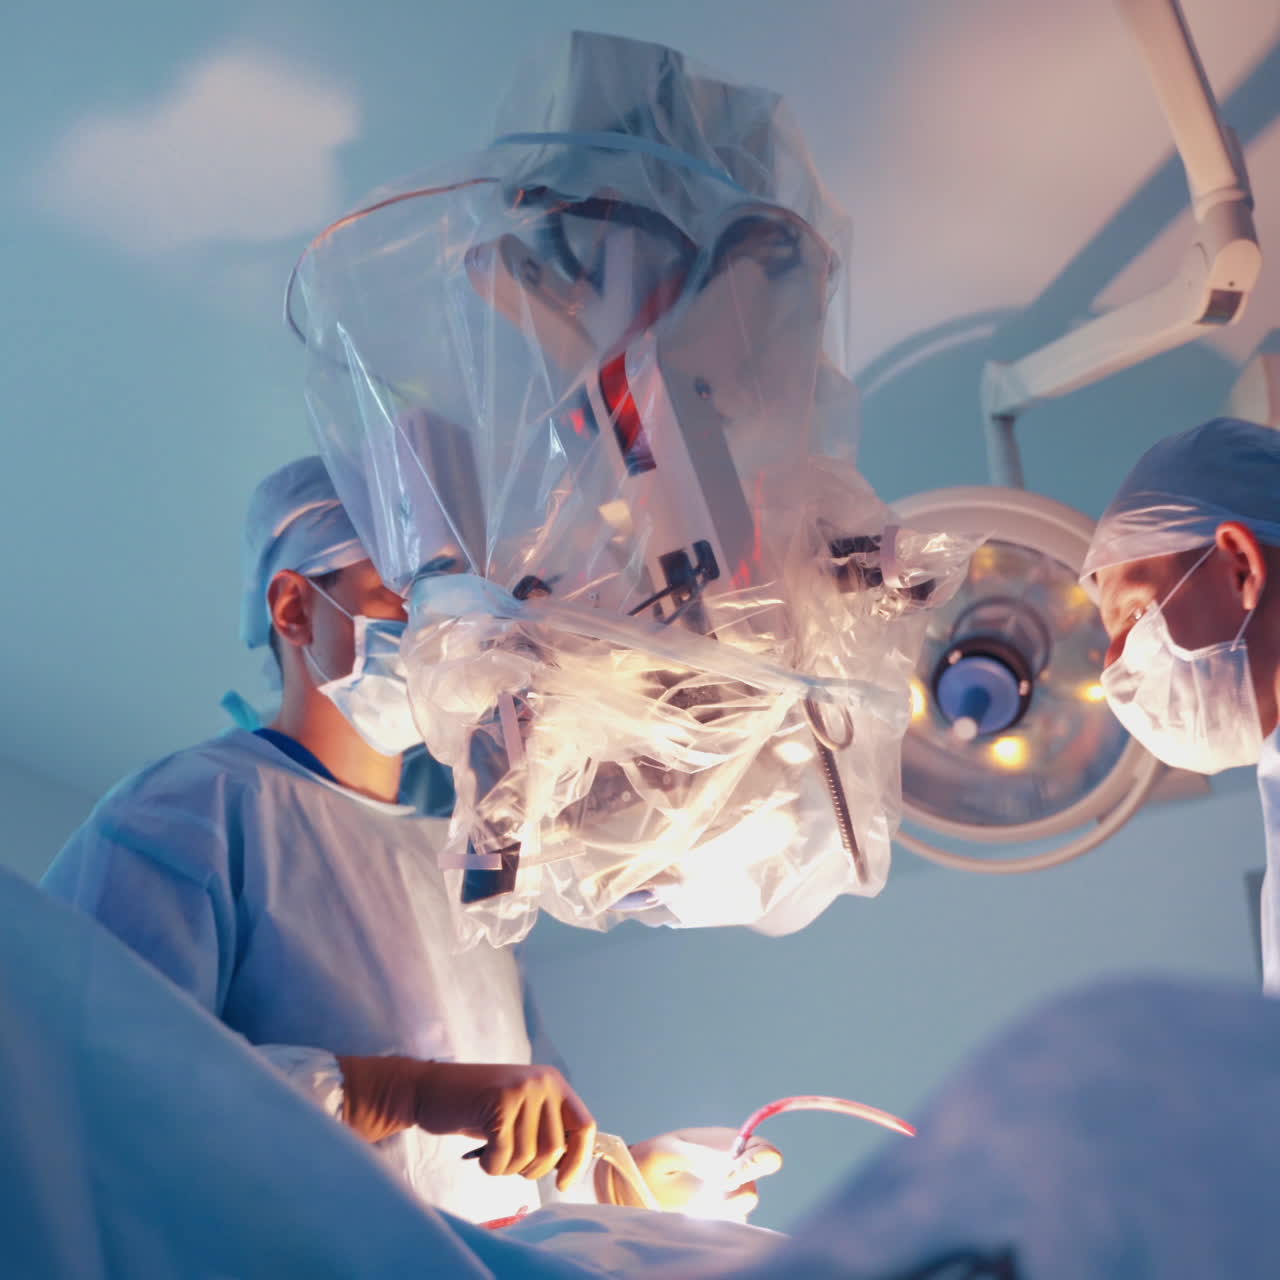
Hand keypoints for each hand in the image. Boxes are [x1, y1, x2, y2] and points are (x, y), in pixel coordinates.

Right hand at [337, 1055, 595, 1189]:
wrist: (430, 1089)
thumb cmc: (475, 1108)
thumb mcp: (520, 1112)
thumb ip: (545, 1129)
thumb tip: (569, 1167)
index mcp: (553, 1083)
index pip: (585, 1127)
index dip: (578, 1160)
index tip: (563, 1183)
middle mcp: (543, 1082)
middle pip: (554, 1149)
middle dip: (531, 1169)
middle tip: (508, 1162)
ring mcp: (521, 1089)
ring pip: (528, 1156)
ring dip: (507, 1168)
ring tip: (492, 1153)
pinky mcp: (499, 1102)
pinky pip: (504, 1155)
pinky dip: (491, 1166)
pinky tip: (481, 1155)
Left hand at [611, 1127, 782, 1218]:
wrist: (634, 1188)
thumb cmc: (650, 1161)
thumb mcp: (668, 1151)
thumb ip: (697, 1157)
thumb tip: (725, 1168)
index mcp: (728, 1146)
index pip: (765, 1152)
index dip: (758, 1162)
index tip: (728, 1176)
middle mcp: (734, 1172)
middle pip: (756, 1185)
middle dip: (737, 1191)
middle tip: (709, 1193)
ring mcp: (728, 1198)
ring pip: (741, 1209)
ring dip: (718, 1208)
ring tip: (689, 1202)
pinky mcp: (719, 1220)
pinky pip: (728, 1225)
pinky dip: (711, 1222)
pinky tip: (689, 1214)